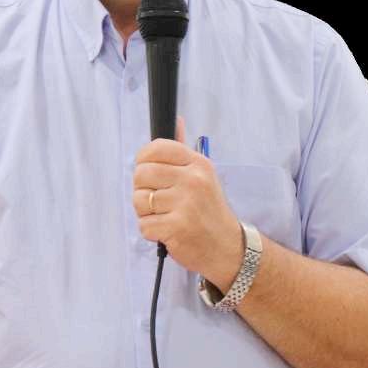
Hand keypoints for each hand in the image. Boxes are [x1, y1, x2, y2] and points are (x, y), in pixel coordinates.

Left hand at [132, 116, 243, 286]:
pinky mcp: (177, 227)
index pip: (155, 148)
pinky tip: (167, 230)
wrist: (228, 247)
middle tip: (158, 200)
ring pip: (139, 200)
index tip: (149, 173)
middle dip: (142, 189)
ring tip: (165, 216)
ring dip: (146, 212)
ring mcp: (185, 204)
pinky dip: (151, 231)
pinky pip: (144, 225)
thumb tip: (176, 120)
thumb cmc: (209, 209)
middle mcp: (193, 180)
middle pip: (141, 173)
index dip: (143, 160)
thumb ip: (183, 150)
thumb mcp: (203, 174)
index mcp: (198, 163)